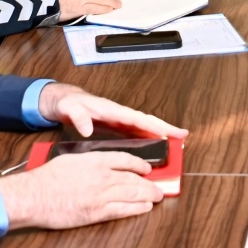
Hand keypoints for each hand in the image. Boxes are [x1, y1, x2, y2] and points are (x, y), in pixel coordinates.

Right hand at [0, 149, 162, 230]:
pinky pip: (122, 210)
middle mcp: (102, 176)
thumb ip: (90, 162)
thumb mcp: (70, 160)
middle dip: (149, 183)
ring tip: (157, 197)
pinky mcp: (96, 213)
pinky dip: (137, 209)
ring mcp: (101, 196)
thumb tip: (103, 165)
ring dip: (148, 196)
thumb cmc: (47, 178)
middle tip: (159, 187)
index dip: (140, 164)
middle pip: (133, 179)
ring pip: (132, 194)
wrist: (34, 196)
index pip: (125, 159)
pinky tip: (145, 208)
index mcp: (95, 160)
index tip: (147, 168)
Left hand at [37, 82, 187, 139]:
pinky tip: (156, 145)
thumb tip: (87, 129)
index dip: (153, 126)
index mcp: (112, 110)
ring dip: (160, 133)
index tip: (167, 132)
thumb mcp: (70, 109)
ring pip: (144, 127)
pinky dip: (148, 137)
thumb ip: (79, 117)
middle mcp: (120, 115)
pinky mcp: (117, 127)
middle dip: (165, 128)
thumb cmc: (69, 104)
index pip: (137, 119)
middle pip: (147, 121)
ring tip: (176, 142)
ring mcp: (120, 121)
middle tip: (182, 136)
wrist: (64, 102)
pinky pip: (136, 132)